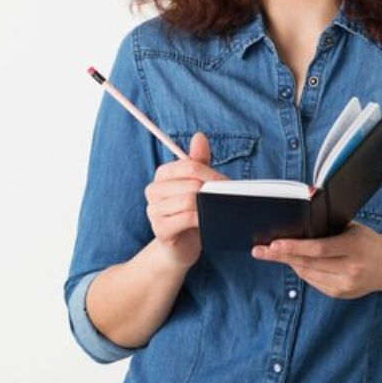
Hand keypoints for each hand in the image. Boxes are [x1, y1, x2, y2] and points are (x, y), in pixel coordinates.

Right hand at [144, 132, 227, 268]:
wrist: (180, 246)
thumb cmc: (190, 212)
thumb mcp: (196, 184)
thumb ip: (198, 161)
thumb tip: (199, 136)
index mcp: (162, 174)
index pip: (188, 165)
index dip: (211, 173)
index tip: (226, 183)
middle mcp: (153, 190)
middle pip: (190, 183)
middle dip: (213, 190)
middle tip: (227, 198)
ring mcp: (153, 210)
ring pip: (188, 201)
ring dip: (209, 205)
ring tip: (220, 210)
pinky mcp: (160, 229)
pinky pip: (186, 218)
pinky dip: (202, 219)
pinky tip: (209, 222)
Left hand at [250, 222, 381, 298]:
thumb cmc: (365, 241)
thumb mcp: (352, 229)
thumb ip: (328, 229)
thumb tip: (295, 227)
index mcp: (355, 247)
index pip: (319, 249)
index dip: (294, 248)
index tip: (274, 245)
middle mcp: (351, 269)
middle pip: (308, 263)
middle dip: (281, 256)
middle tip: (260, 250)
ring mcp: (345, 285)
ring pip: (307, 274)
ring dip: (289, 263)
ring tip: (273, 253)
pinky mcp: (340, 294)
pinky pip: (313, 281)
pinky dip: (302, 271)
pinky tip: (295, 262)